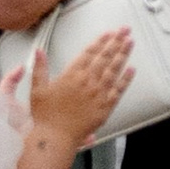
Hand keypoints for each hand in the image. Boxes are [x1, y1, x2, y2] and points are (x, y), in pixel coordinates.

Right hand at [33, 25, 134, 145]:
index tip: (109, 33)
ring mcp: (98, 94)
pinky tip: (132, 69)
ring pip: (114, 70)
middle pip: (105, 57)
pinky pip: (118, 90)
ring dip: (123, 54)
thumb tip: (39, 51)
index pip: (90, 53)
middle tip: (125, 30)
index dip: (100, 41)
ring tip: (130, 42)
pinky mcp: (105, 107)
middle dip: (116, 41)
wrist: (55, 138)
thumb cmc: (45, 116)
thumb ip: (40, 68)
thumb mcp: (38, 89)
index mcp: (72, 75)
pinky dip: (126, 79)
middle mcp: (88, 81)